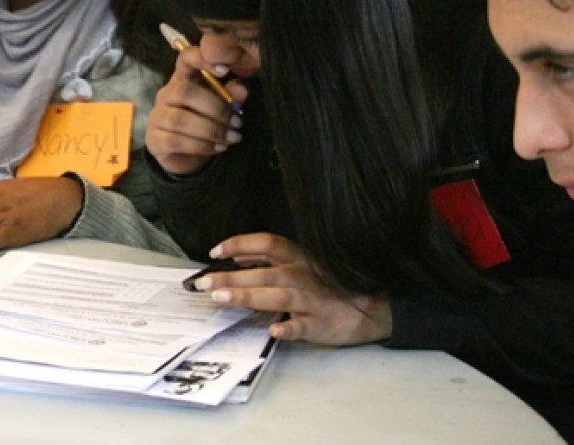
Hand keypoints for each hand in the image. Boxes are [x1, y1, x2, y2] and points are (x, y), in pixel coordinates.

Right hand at [145, 45, 245, 175]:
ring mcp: (157, 117)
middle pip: (185, 92)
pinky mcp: (154, 140)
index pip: (185, 58)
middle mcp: (166, 94)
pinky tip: (218, 148)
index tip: (225, 70)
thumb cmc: (206, 123)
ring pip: (181, 120)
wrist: (188, 157)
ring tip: (231, 138)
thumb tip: (242, 90)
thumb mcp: (223, 107)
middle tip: (237, 122)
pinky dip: (201, 146)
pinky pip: (176, 141)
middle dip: (216, 108)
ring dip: (211, 130)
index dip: (202, 59)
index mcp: (183, 78)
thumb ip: (232, 96)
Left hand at [194, 233, 392, 345]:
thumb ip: (271, 260)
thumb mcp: (302, 264)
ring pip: (277, 295)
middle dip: (230, 277)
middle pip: (263, 272)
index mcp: (298, 258)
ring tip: (221, 298)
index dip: (239, 244)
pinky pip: (302, 325)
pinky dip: (288, 327)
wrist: (372, 307)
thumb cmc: (330, 285)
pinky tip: (273, 330)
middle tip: (201, 284)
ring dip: (248, 295)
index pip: (266, 243)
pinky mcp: (319, 323)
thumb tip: (237, 256)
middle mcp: (302, 275)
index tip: (214, 251)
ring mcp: (311, 300)